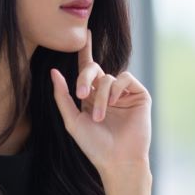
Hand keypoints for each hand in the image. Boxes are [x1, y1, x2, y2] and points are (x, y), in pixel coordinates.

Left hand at [50, 28, 151, 176]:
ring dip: (101, 96)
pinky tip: (115, 103)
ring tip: (100, 116)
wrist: (118, 160)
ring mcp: (125, 94)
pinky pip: (125, 79)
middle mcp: (108, 93)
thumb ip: (62, 96)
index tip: (84, 34)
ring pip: (108, 78)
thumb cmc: (95, 146)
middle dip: (85, 77)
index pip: (88, 70)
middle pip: (95, 69)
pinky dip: (116, 89)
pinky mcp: (140, 96)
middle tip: (81, 95)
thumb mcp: (72, 120)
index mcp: (92, 98)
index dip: (85, 51)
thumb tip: (54, 72)